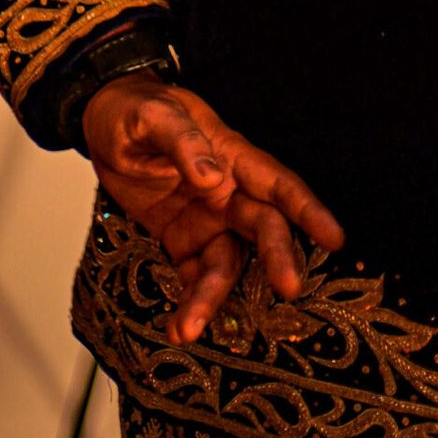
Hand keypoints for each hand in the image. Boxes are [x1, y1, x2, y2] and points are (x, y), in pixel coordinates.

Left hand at [82, 71, 343, 345]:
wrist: (101, 122)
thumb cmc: (134, 109)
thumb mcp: (153, 115)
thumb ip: (183, 142)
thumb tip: (213, 177)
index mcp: (231, 156)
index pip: (278, 184)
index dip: (309, 209)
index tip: (335, 238)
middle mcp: (228, 193)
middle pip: (262, 229)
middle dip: (277, 258)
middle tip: (288, 289)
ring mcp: (206, 220)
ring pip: (225, 264)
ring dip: (213, 298)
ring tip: (189, 329)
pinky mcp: (181, 241)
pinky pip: (193, 276)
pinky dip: (190, 302)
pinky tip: (178, 326)